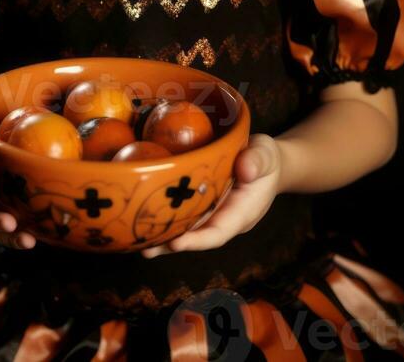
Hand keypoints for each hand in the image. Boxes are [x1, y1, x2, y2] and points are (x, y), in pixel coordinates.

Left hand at [141, 133, 281, 257]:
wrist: (264, 163)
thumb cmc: (266, 159)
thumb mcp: (266, 155)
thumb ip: (258, 161)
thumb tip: (246, 169)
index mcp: (241, 214)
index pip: (218, 232)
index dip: (197, 240)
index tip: (177, 243)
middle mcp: (223, 219)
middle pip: (196, 237)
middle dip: (171, 244)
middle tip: (145, 249)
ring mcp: (211, 213)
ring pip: (186, 229)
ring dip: (163, 236)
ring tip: (136, 242)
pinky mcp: (201, 204)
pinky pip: (183, 213)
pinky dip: (164, 217)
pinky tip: (141, 217)